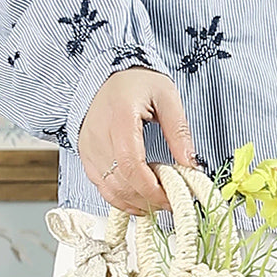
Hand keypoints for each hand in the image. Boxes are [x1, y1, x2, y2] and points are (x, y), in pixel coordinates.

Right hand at [75, 66, 197, 214]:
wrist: (110, 74)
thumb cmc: (139, 82)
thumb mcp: (167, 96)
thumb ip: (178, 131)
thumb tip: (190, 164)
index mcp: (120, 116)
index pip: (130, 163)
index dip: (150, 188)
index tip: (170, 197)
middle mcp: (98, 134)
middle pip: (119, 181)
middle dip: (147, 199)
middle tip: (170, 202)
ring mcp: (89, 146)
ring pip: (108, 188)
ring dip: (134, 201)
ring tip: (158, 201)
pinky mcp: (86, 154)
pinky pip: (101, 185)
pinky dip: (120, 197)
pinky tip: (139, 198)